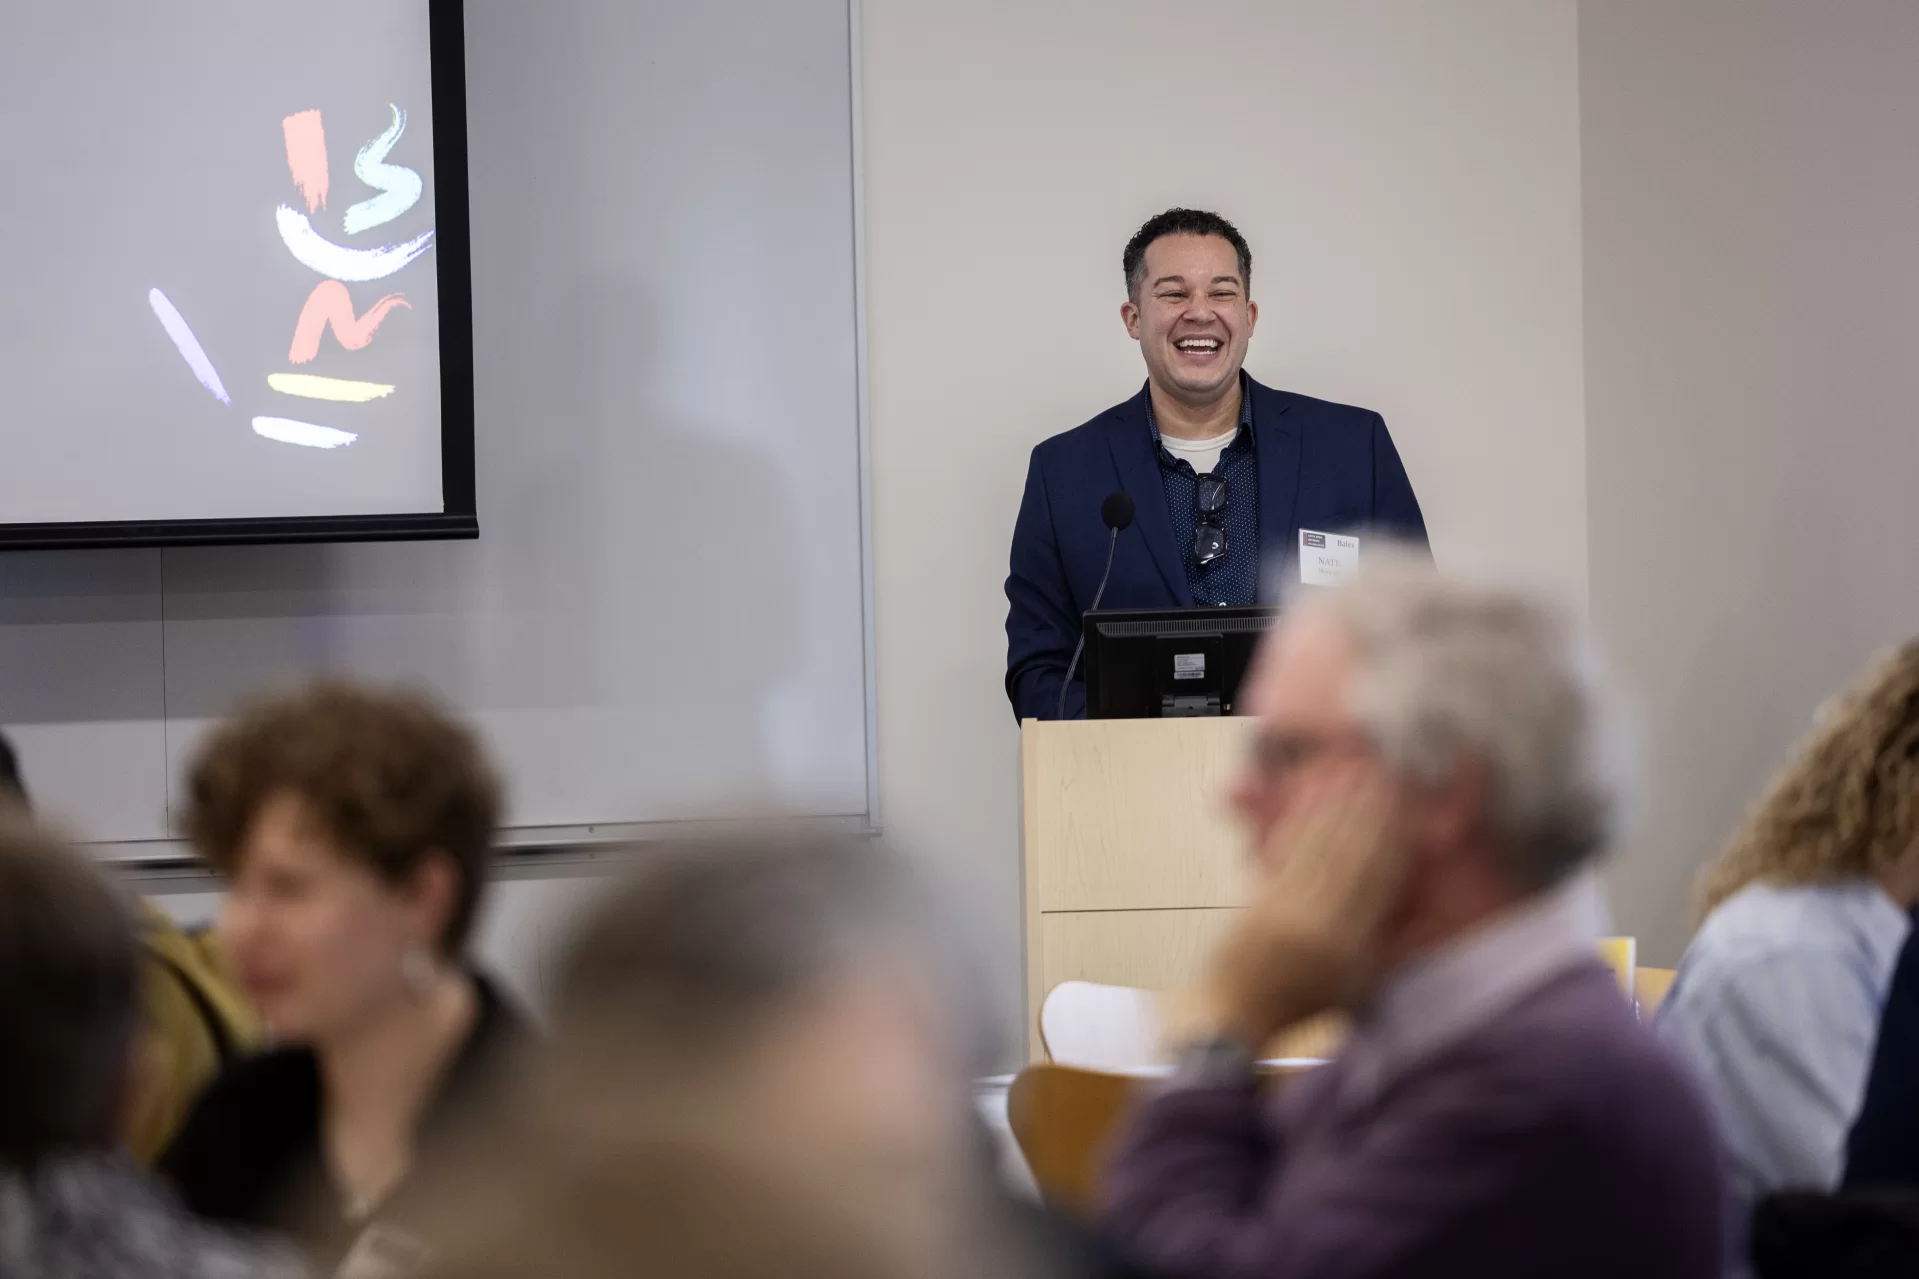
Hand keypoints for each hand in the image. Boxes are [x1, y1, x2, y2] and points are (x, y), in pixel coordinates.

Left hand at [1192, 768, 1407, 1044]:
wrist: (1241, 1009)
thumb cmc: (1307, 1000)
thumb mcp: (1362, 984)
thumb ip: (1392, 945)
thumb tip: (1425, 911)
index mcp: (1349, 944)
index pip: (1378, 882)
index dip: (1394, 842)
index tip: (1407, 810)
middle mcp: (1319, 922)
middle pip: (1349, 857)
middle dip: (1367, 814)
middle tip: (1382, 777)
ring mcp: (1285, 907)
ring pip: (1318, 849)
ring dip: (1336, 808)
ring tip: (1351, 776)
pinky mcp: (1258, 896)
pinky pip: (1285, 854)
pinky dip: (1301, 823)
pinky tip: (1310, 800)